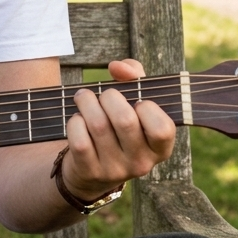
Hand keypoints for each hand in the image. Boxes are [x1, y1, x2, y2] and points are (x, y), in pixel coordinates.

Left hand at [62, 58, 175, 202]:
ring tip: (84, 98)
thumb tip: (118, 67)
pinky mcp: (90, 171)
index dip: (148, 108)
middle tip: (104, 95)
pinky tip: (78, 120)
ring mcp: (115, 170)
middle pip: (125, 120)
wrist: (92, 168)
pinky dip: (75, 122)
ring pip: (98, 125)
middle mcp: (141, 163)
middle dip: (109, 97)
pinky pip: (79, 139)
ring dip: (86, 102)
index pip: (162, 128)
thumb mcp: (134, 101)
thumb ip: (133, 75)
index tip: (137, 102)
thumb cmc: (117, 124)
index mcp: (160, 148)